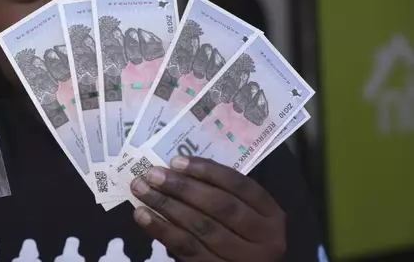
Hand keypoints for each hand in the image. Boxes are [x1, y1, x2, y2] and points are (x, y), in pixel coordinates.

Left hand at [130, 156, 285, 261]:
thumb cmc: (239, 232)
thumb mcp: (243, 210)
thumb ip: (221, 191)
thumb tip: (178, 166)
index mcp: (272, 215)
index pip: (240, 185)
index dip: (207, 171)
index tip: (177, 161)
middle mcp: (263, 239)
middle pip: (220, 206)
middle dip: (183, 187)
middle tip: (153, 174)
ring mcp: (241, 259)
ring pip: (200, 228)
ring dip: (166, 206)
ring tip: (141, 190)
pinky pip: (186, 248)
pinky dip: (161, 229)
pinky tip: (142, 215)